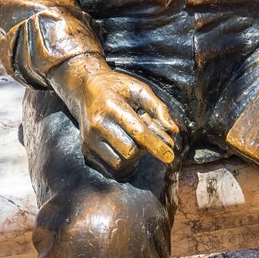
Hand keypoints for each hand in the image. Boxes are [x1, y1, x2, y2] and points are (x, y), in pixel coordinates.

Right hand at [49, 57, 179, 175]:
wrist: (85, 89)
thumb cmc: (116, 88)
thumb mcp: (139, 89)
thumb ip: (158, 107)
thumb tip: (173, 131)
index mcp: (111, 106)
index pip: (138, 132)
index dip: (156, 146)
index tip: (170, 156)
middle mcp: (97, 125)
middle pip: (130, 151)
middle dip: (144, 149)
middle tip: (147, 138)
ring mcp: (89, 140)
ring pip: (120, 164)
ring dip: (134, 159)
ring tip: (135, 142)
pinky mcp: (86, 151)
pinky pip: (110, 169)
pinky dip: (124, 165)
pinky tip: (126, 150)